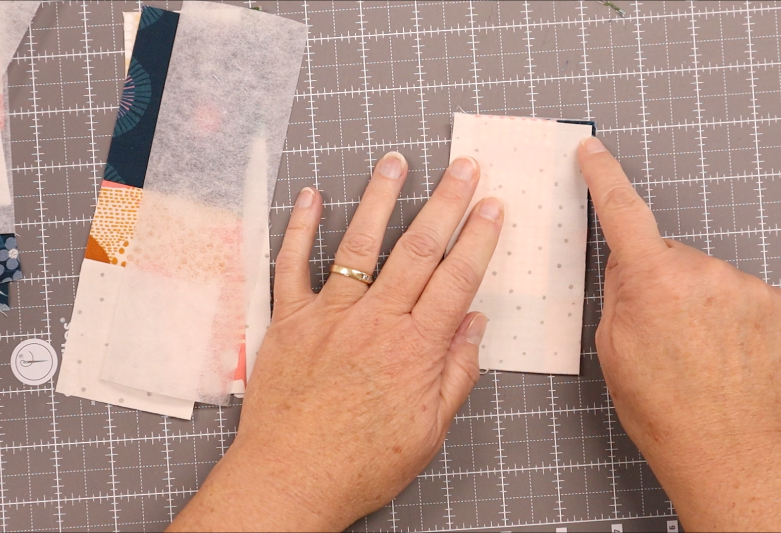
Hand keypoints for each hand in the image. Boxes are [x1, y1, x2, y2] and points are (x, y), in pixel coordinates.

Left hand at [168, 153, 503, 530]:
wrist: (290, 480)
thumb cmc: (360, 465)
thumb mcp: (428, 431)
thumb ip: (455, 373)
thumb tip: (475, 323)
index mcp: (414, 349)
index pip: (456, 279)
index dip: (478, 237)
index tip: (492, 205)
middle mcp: (373, 322)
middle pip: (417, 250)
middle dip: (445, 202)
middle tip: (463, 167)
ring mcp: (328, 316)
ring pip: (359, 246)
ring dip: (379, 199)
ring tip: (395, 162)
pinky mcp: (288, 322)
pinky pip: (290, 266)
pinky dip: (299, 229)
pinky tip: (311, 198)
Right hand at [578, 137, 780, 531]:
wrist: (726, 451)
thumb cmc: (663, 409)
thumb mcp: (612, 348)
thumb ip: (618, 292)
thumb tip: (627, 262)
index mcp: (652, 281)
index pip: (621, 210)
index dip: (603, 175)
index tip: (593, 151)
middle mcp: (703, 273)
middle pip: (668, 254)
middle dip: (659, 280)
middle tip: (659, 331)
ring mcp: (746, 286)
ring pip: (707, 275)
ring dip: (698, 299)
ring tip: (697, 350)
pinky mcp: (779, 304)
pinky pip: (742, 292)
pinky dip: (732, 313)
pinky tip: (726, 349)